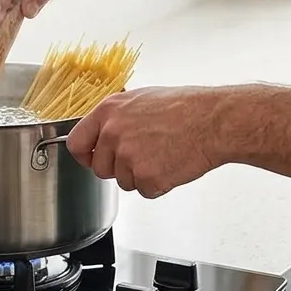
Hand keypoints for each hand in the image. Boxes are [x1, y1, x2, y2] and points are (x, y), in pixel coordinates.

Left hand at [66, 86, 223, 198]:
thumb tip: (104, 131)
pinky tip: (172, 165)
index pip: (76, 143)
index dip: (85, 156)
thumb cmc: (186, 108)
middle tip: (144, 157)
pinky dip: (158, 185)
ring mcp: (129, 157)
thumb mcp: (141, 99)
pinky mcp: (146, 177)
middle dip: (119, 169)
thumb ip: (117, 117)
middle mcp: (113, 134)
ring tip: (163, 155)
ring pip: (124, 183)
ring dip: (141, 176)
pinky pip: (145, 191)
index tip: (93, 160)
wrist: (213, 121)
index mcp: (108, 112)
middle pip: (100, 169)